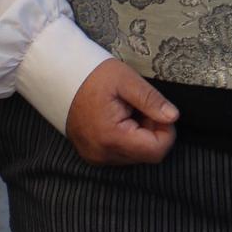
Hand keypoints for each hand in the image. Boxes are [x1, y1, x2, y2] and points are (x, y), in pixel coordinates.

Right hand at [64, 59, 178, 165]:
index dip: (166, 131)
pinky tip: (118, 119)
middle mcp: (102, 154)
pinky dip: (126, 139)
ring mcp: (95, 157)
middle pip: (146, 155)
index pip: (156, 151)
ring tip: (127, 111)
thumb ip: (152, 100)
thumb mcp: (126, 80)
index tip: (157, 110)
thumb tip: (173, 117)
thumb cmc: (92, 75)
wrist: (57, 76)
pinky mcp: (92, 155)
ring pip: (135, 156)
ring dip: (140, 136)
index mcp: (112, 137)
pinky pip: (120, 154)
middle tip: (140, 107)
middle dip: (152, 131)